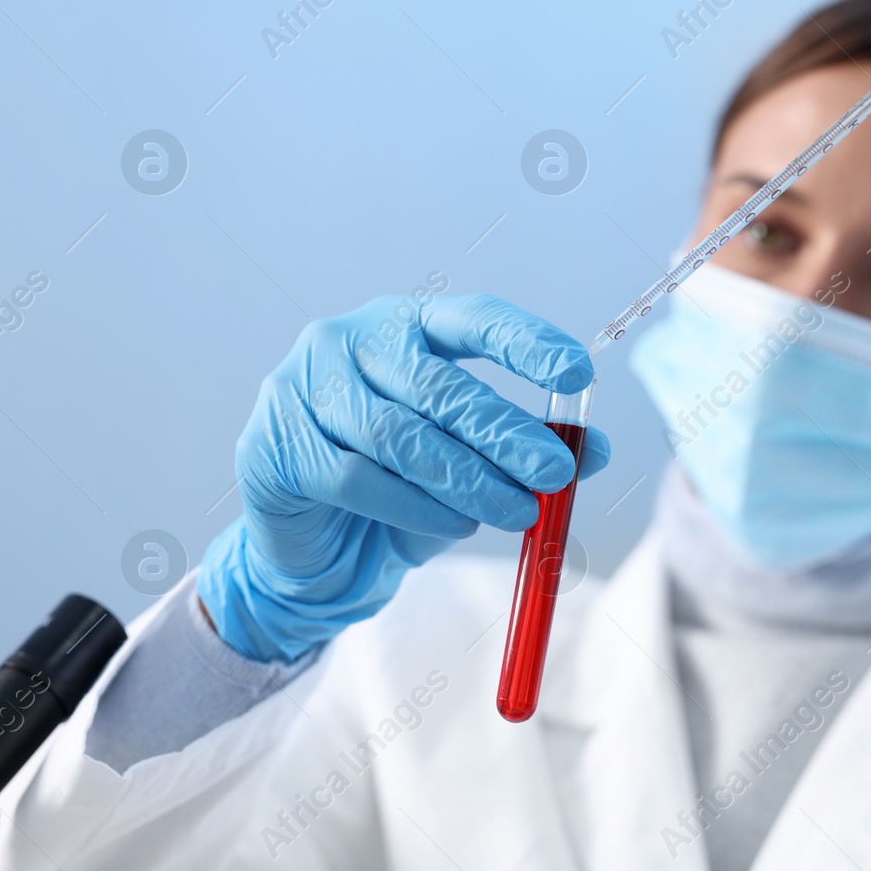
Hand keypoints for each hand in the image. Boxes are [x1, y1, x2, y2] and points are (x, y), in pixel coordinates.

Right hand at [197, 293, 608, 661]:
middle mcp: (351, 341)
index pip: (473, 319)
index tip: (575, 375)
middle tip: (556, 471)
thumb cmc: (403, 489)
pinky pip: (357, 477)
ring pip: (400, 435)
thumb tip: (593, 449)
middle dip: (505, 432)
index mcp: (408, 326)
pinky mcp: (276, 444)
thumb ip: (527, 449)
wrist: (318, 552)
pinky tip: (456, 525)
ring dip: (468, 480)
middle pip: (439, 385)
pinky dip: (416, 506)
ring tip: (518, 512)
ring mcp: (304, 387)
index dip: (526, 343)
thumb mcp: (475, 466)